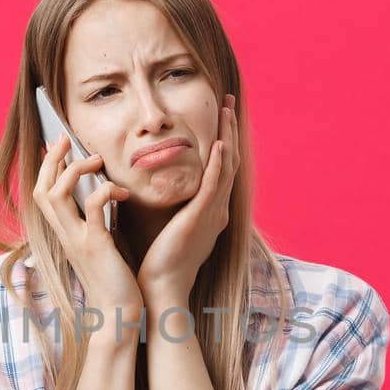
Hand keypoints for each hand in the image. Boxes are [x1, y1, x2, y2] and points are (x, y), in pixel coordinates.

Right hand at [32, 134, 142, 344]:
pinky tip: (122, 194)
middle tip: (64, 139)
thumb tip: (100, 207)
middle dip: (51, 160)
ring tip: (96, 160)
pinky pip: (92, 207)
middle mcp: (65, 236)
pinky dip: (105, 191)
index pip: (43, 196)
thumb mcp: (100, 250)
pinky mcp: (95, 245)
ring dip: (74, 170)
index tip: (58, 147)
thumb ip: (96, 227)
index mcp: (65, 235)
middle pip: (40, 190)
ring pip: (56, 195)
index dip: (46, 169)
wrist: (118, 317)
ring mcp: (77, 240)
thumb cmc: (115, 285)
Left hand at [136, 93, 240, 304]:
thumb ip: (172, 206)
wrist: (161, 287)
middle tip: (229, 102)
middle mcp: (218, 210)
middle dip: (230, 129)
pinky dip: (218, 163)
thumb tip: (161, 190)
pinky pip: (214, 185)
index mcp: (211, 212)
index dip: (224, 140)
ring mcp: (213, 214)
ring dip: (227, 136)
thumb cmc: (159, 262)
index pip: (222, 168)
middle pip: (230, 161)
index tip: (221, 117)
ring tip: (226, 110)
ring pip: (226, 166)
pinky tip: (218, 143)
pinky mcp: (201, 218)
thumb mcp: (170, 227)